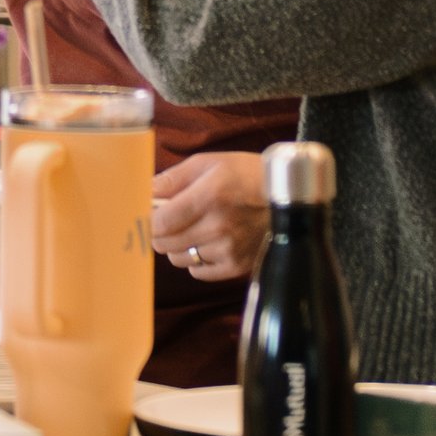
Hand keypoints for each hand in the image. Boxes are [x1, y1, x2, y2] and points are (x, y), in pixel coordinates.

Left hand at [150, 152, 269, 282]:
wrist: (290, 197)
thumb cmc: (246, 174)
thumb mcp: (209, 162)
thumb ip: (173, 178)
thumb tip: (144, 191)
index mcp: (208, 197)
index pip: (159, 222)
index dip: (148, 220)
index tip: (150, 213)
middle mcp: (217, 227)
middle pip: (165, 243)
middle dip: (160, 232)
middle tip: (170, 219)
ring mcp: (228, 250)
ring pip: (179, 259)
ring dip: (178, 246)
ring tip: (194, 229)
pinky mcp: (237, 266)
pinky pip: (199, 272)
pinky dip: (197, 260)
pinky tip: (208, 243)